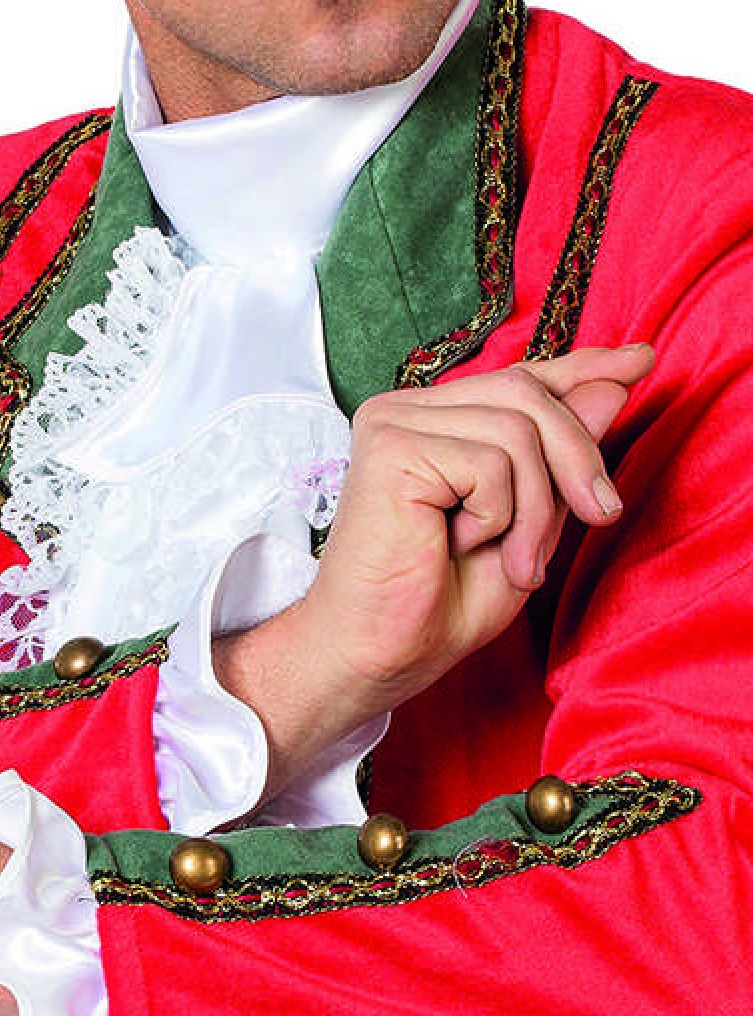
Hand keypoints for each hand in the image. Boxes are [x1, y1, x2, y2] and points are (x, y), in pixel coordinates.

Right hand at [305, 342, 654, 716]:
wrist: (376, 656)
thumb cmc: (439, 605)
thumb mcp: (528, 526)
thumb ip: (560, 461)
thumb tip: (610, 388)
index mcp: (439, 421)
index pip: (522, 377)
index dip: (584, 368)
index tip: (639, 359)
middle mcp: (412, 408)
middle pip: (527, 391)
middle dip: (579, 457)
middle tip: (601, 517)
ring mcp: (395, 420)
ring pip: (517, 428)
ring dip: (536, 508)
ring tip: (514, 561)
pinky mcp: (390, 444)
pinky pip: (490, 462)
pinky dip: (499, 516)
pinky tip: (460, 545)